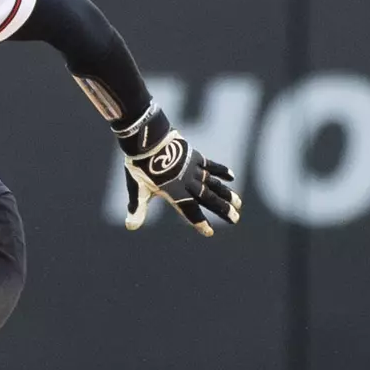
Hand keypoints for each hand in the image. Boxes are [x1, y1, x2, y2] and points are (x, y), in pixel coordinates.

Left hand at [116, 106, 240, 236]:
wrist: (147, 137)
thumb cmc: (140, 164)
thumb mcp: (137, 187)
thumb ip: (137, 208)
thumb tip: (130, 227)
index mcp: (174, 190)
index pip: (189, 210)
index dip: (199, 221)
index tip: (209, 232)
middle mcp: (187, 181)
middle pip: (208, 198)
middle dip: (222, 209)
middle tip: (235, 219)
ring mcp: (192, 168)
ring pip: (213, 183)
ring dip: (226, 194)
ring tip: (239, 202)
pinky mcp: (194, 156)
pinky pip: (211, 165)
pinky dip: (221, 171)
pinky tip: (232, 177)